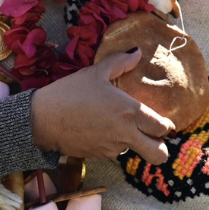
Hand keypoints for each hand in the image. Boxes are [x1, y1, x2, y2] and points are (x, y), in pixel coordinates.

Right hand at [31, 48, 176, 164]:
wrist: (42, 120)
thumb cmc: (70, 93)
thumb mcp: (95, 72)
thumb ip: (120, 62)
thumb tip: (137, 53)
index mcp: (130, 111)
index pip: (162, 128)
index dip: (166, 126)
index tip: (163, 122)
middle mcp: (126, 133)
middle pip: (159, 154)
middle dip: (161, 147)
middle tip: (153, 136)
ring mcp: (112, 148)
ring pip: (135, 152)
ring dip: (133, 142)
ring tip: (117, 126)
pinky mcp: (99, 156)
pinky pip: (115, 152)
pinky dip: (113, 143)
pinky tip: (100, 130)